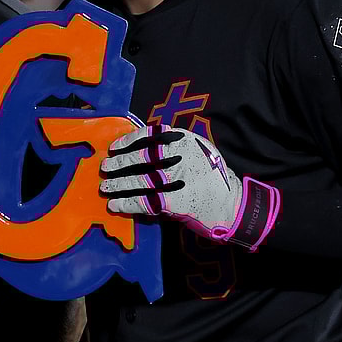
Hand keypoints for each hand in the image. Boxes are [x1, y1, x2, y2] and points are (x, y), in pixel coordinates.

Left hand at [99, 125, 279, 250]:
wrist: (236, 207)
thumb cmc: (214, 179)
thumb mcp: (201, 153)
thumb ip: (177, 149)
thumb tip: (141, 149)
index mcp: (188, 141)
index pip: (153, 135)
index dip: (130, 140)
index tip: (115, 146)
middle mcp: (183, 156)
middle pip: (143, 157)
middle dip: (120, 163)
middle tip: (105, 167)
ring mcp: (181, 179)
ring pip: (141, 180)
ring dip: (119, 184)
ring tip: (105, 187)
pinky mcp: (177, 202)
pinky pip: (145, 201)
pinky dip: (127, 203)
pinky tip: (115, 205)